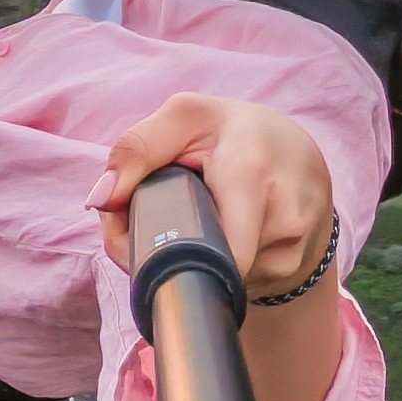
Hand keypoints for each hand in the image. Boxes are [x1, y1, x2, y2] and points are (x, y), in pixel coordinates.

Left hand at [87, 92, 337, 301]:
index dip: (163, 256)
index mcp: (249, 170)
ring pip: (217, 279)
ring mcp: (291, 249)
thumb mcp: (186, 118)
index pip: (213, 245)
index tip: (136, 240)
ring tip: (198, 223)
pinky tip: (221, 236)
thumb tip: (100, 200)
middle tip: (156, 227)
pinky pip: (238, 282)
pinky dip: (217, 266)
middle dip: (167, 258)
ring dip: (192, 261)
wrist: (302, 156)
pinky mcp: (293, 268)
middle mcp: (282, 215)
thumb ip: (137, 149)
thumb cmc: (235, 133)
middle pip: (202, 269)